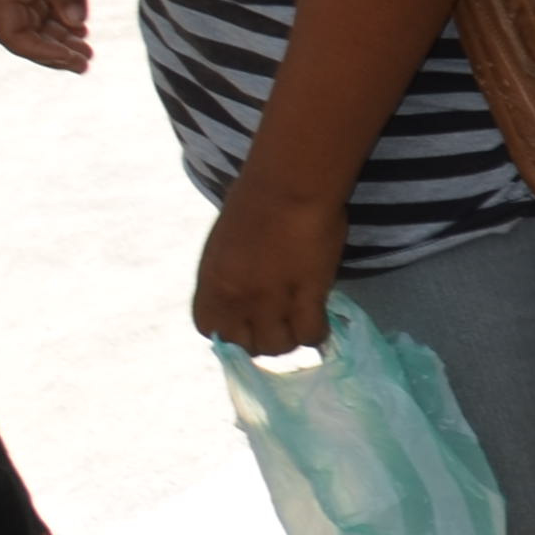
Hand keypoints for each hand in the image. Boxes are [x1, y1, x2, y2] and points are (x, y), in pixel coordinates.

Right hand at [0, 0, 86, 74]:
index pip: (11, 33)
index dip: (40, 52)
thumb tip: (76, 26)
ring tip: (88, 49)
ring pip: (32, 17)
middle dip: (52, 49)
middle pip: (21, 30)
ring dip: (58, 36)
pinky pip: (40, 0)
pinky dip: (60, 16)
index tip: (74, 60)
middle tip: (87, 61)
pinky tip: (81, 27)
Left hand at [192, 178, 344, 357]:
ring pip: (279, 346)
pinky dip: (318, 332)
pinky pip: (310, 334)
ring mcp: (271, 300)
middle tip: (282, 323)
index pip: (210, 329)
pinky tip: (323, 318)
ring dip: (292, 338)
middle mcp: (237, 298)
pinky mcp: (306, 295)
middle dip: (264, 339)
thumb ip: (230, 276)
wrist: (289, 187)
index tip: (248, 323)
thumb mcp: (225, 244)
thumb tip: (246, 295)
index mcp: (212, 282)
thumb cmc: (257, 201)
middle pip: (247, 346)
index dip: (231, 331)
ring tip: (303, 319)